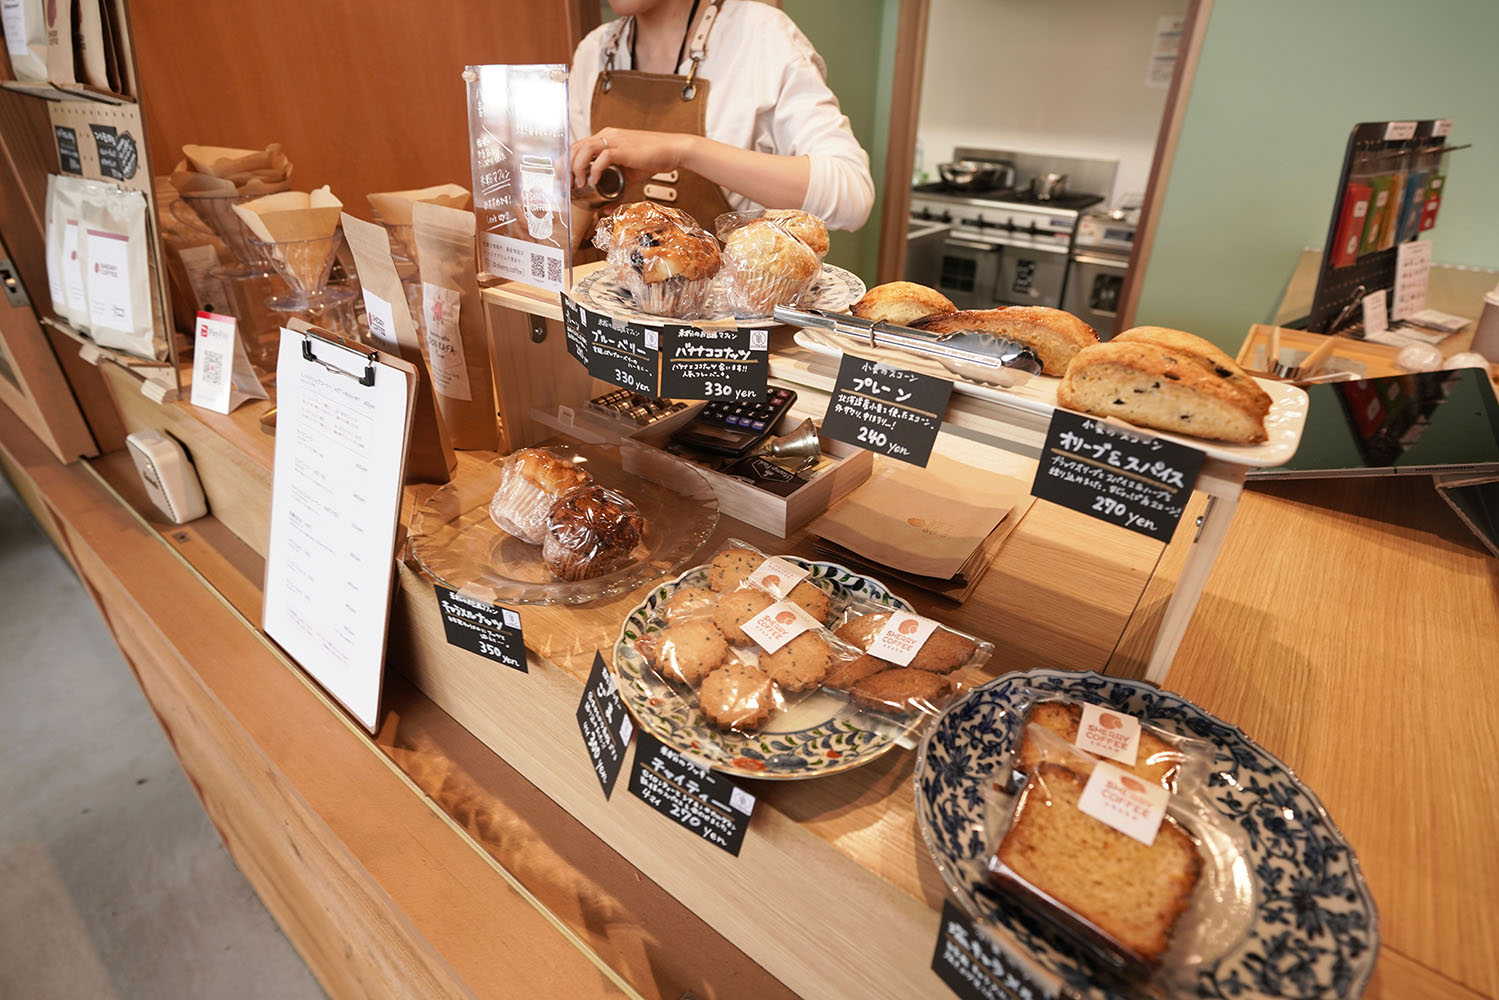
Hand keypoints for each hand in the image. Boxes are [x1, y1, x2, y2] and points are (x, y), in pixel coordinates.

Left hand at [569, 127, 692, 189]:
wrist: (673, 151)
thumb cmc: (653, 159)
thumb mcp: (629, 176)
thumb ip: (617, 190)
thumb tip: (607, 209)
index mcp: (606, 139)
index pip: (577, 147)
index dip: (567, 163)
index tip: (565, 179)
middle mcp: (607, 137)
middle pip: (575, 147)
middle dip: (567, 167)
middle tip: (567, 185)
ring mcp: (615, 141)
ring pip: (584, 149)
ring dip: (578, 168)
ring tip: (580, 183)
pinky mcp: (624, 149)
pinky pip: (603, 157)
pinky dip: (596, 170)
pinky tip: (596, 181)